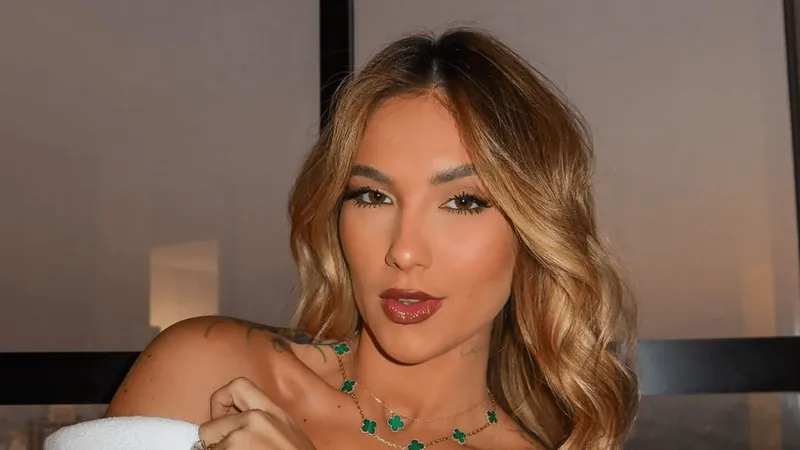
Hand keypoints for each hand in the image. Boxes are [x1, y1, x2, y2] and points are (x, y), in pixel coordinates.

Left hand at [198, 377, 315, 449]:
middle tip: (227, 449)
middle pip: (210, 425)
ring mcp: (241, 438)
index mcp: (273, 411)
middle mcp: (255, 419)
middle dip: (213, 442)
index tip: (221, 419)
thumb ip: (267, 423)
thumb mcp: (289, 432)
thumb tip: (238, 428)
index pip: (237, 386)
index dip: (221, 401)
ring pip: (209, 448)